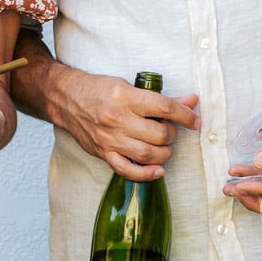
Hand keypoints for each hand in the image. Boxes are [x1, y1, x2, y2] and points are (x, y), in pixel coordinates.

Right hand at [53, 66, 198, 180]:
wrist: (66, 99)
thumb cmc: (99, 89)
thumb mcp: (129, 86)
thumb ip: (160, 98)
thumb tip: (192, 101)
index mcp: (125, 96)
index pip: (164, 107)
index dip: (185, 115)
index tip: (195, 120)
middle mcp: (117, 118)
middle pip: (159, 134)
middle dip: (172, 134)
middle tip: (171, 131)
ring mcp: (109, 138)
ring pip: (147, 154)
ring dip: (164, 153)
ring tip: (164, 147)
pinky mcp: (103, 153)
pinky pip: (127, 170)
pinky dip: (146, 174)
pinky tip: (157, 170)